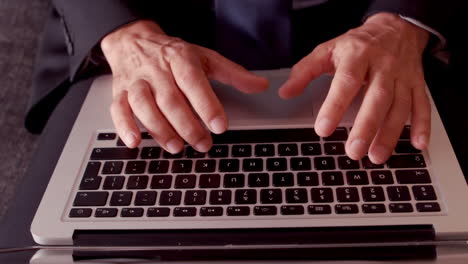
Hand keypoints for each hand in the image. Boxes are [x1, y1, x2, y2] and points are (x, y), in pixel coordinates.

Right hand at [101, 20, 268, 152]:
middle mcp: (157, 70)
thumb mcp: (205, 58)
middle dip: (188, 126)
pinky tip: (134, 142)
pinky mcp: (120, 93)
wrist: (133, 41)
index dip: (207, 105)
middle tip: (203, 145)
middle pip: (171, 100)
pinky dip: (125, 127)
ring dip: (160, 130)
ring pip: (144, 106)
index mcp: (180, 59)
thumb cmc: (173, 54)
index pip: (193, 82)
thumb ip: (233, 74)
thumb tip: (260, 86)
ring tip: (176, 147)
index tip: (220, 126)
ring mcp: (136, 82)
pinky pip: (118, 110)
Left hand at [279, 13, 429, 163]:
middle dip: (366, 126)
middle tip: (354, 151)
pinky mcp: (416, 84)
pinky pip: (422, 105)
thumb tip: (286, 92)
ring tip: (377, 156)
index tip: (323, 129)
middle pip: (377, 98)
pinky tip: (417, 145)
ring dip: (390, 133)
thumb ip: (305, 71)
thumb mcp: (328, 50)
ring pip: (399, 106)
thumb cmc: (358, 43)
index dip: (334, 106)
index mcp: (358, 56)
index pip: (345, 82)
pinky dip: (422, 126)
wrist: (395, 27)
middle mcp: (383, 66)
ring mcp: (402, 76)